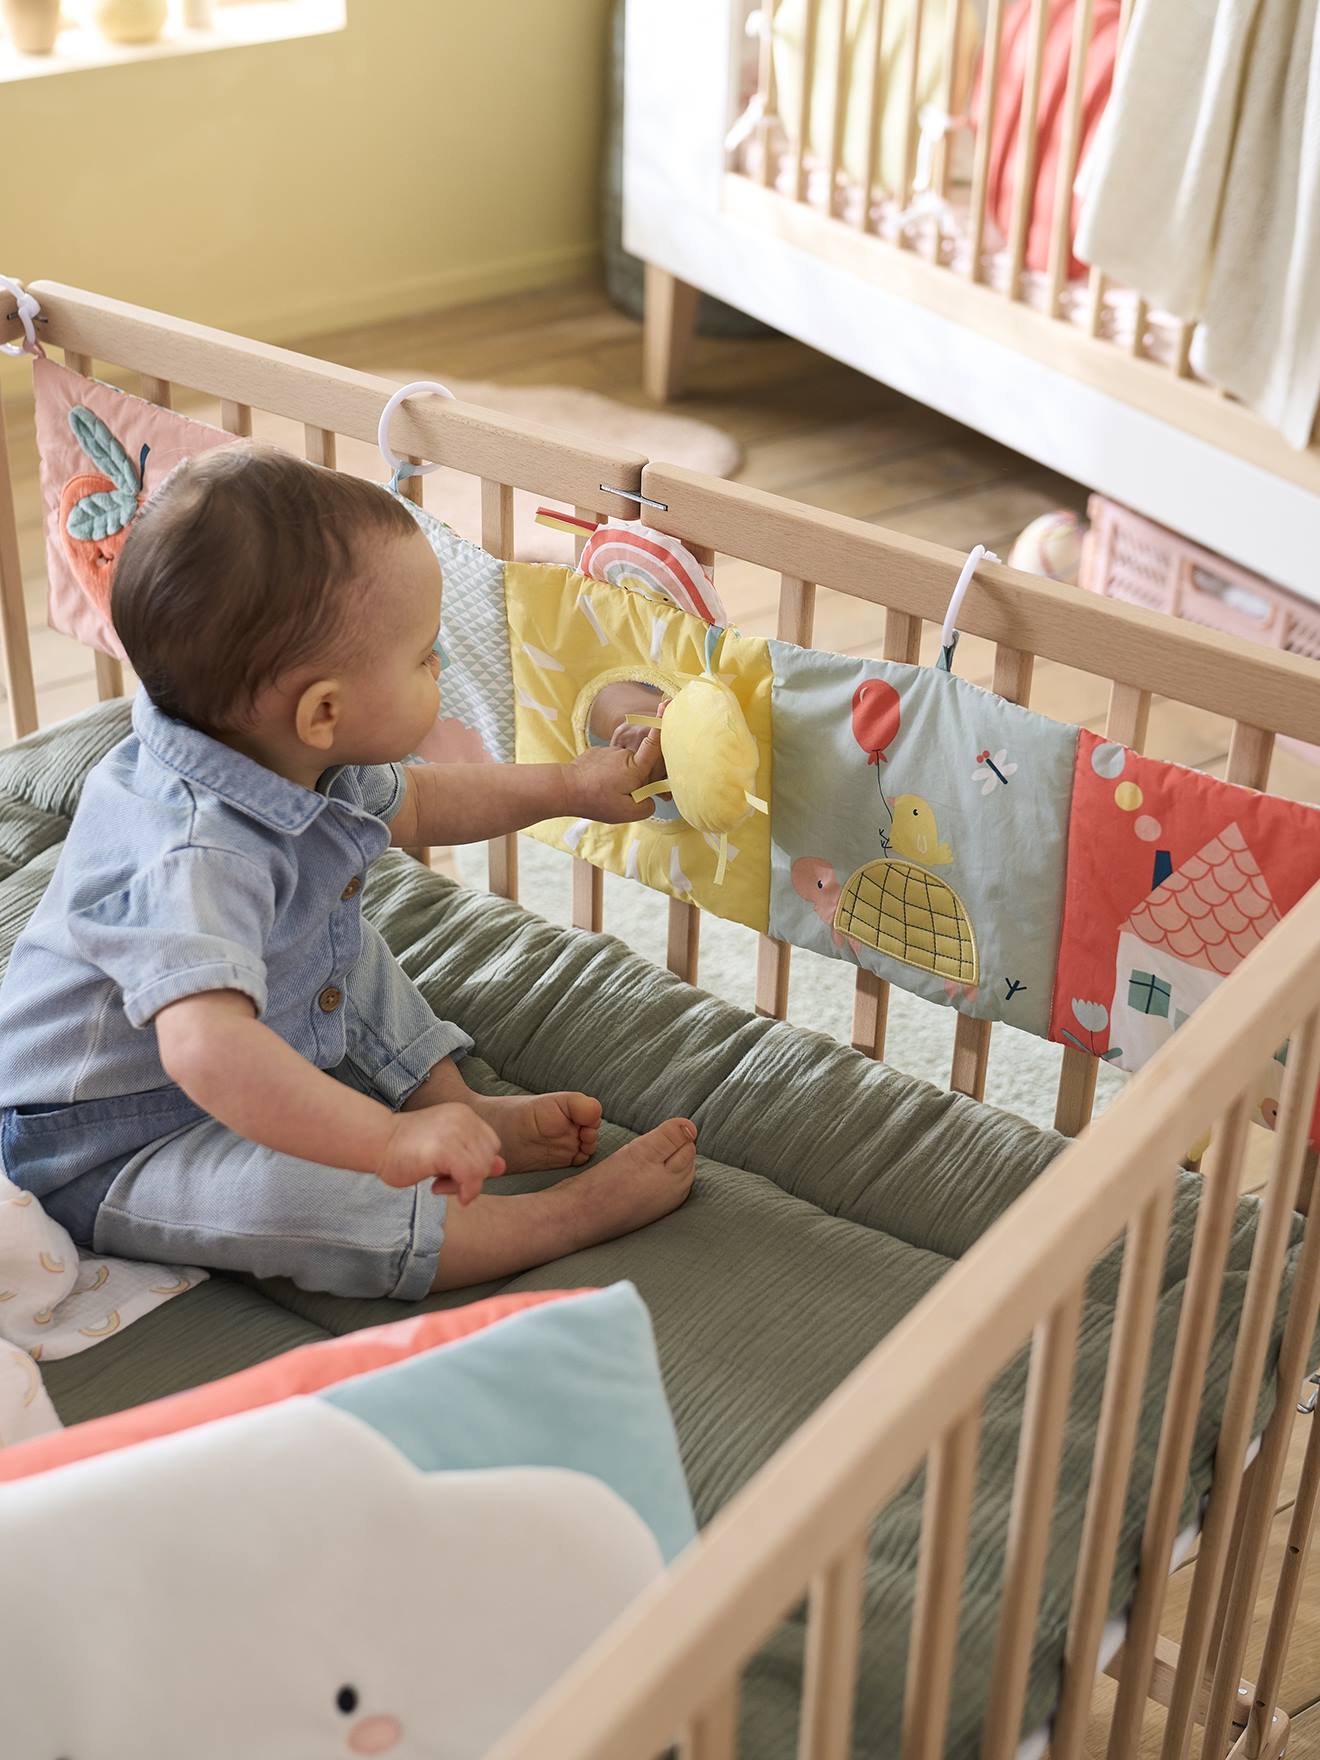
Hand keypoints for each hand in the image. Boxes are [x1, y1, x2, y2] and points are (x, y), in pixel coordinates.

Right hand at [377, 1103, 505, 1202]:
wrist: (376, 1141)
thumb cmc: (407, 1148)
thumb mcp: (446, 1149)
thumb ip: (473, 1156)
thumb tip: (501, 1167)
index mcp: (464, 1114)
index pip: (491, 1144)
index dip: (478, 1163)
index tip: (454, 1172)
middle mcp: (463, 1119)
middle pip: (488, 1158)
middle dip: (472, 1176)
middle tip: (444, 1181)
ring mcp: (455, 1132)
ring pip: (482, 1169)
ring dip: (464, 1185)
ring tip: (438, 1184)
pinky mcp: (445, 1149)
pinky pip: (471, 1177)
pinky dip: (463, 1191)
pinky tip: (436, 1189)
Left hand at [567, 730, 666, 822]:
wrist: (564, 788)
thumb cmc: (596, 800)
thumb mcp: (627, 813)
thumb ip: (647, 806)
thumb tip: (650, 799)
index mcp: (635, 767)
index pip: (654, 746)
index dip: (661, 727)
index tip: (666, 704)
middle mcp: (624, 755)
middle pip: (642, 766)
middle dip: (640, 781)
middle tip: (627, 799)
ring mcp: (609, 752)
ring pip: (625, 767)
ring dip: (622, 778)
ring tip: (607, 794)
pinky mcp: (597, 754)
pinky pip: (611, 764)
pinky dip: (609, 775)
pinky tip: (598, 786)